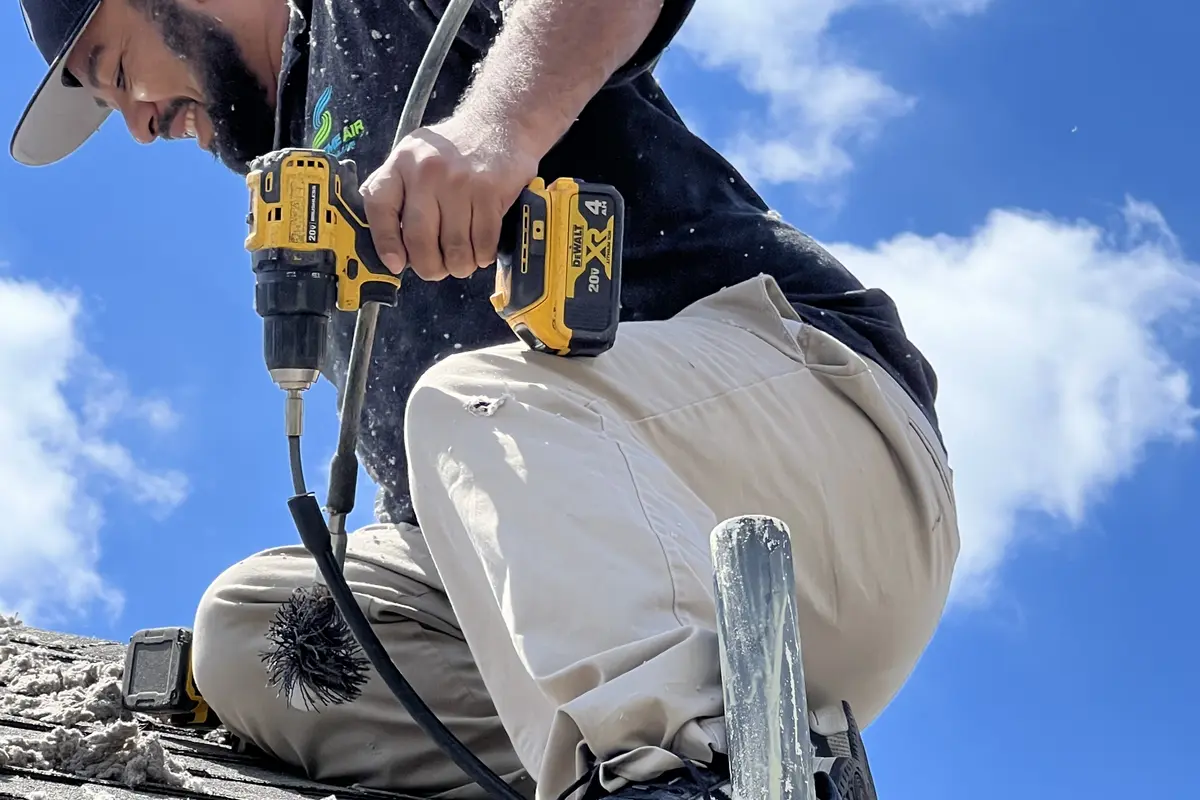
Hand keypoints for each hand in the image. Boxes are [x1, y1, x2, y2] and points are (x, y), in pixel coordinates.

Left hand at [359, 116, 539, 280]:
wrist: (501, 124)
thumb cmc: (455, 149)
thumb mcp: (414, 156)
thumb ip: (396, 190)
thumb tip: (386, 239)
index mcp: (402, 163)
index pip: (380, 207)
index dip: (385, 243)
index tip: (395, 263)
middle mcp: (427, 171)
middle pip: (419, 239)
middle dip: (429, 266)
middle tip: (436, 270)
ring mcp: (460, 182)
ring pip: (454, 248)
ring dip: (459, 266)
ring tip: (461, 262)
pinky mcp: (489, 192)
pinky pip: (483, 242)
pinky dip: (482, 255)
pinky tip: (481, 250)